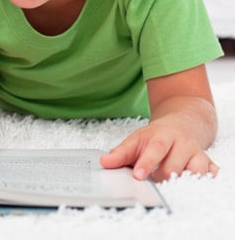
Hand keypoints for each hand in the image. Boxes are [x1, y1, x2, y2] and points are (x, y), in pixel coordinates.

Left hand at [100, 123, 218, 181]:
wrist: (180, 125)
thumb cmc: (155, 138)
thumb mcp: (136, 140)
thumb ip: (120, 153)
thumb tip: (104, 162)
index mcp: (161, 137)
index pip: (154, 150)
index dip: (146, 163)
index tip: (138, 176)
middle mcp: (181, 144)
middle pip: (174, 165)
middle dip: (163, 177)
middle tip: (153, 186)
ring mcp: (195, 153)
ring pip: (195, 170)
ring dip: (185, 181)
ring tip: (173, 188)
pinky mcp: (207, 162)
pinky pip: (210, 171)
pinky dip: (207, 178)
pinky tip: (198, 183)